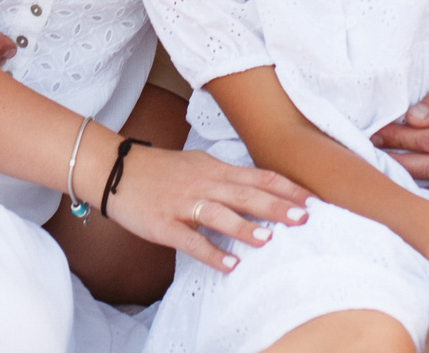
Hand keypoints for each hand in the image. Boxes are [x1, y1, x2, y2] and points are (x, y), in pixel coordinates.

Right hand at [99, 143, 310, 276]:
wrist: (116, 170)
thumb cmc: (161, 170)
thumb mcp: (198, 164)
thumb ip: (227, 177)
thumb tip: (260, 189)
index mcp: (214, 169)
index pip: (257, 177)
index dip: (286, 188)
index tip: (312, 198)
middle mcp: (203, 183)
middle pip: (245, 194)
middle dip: (276, 206)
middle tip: (304, 217)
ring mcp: (183, 203)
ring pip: (219, 214)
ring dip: (245, 227)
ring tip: (270, 240)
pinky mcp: (163, 224)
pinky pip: (190, 240)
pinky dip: (211, 252)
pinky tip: (230, 264)